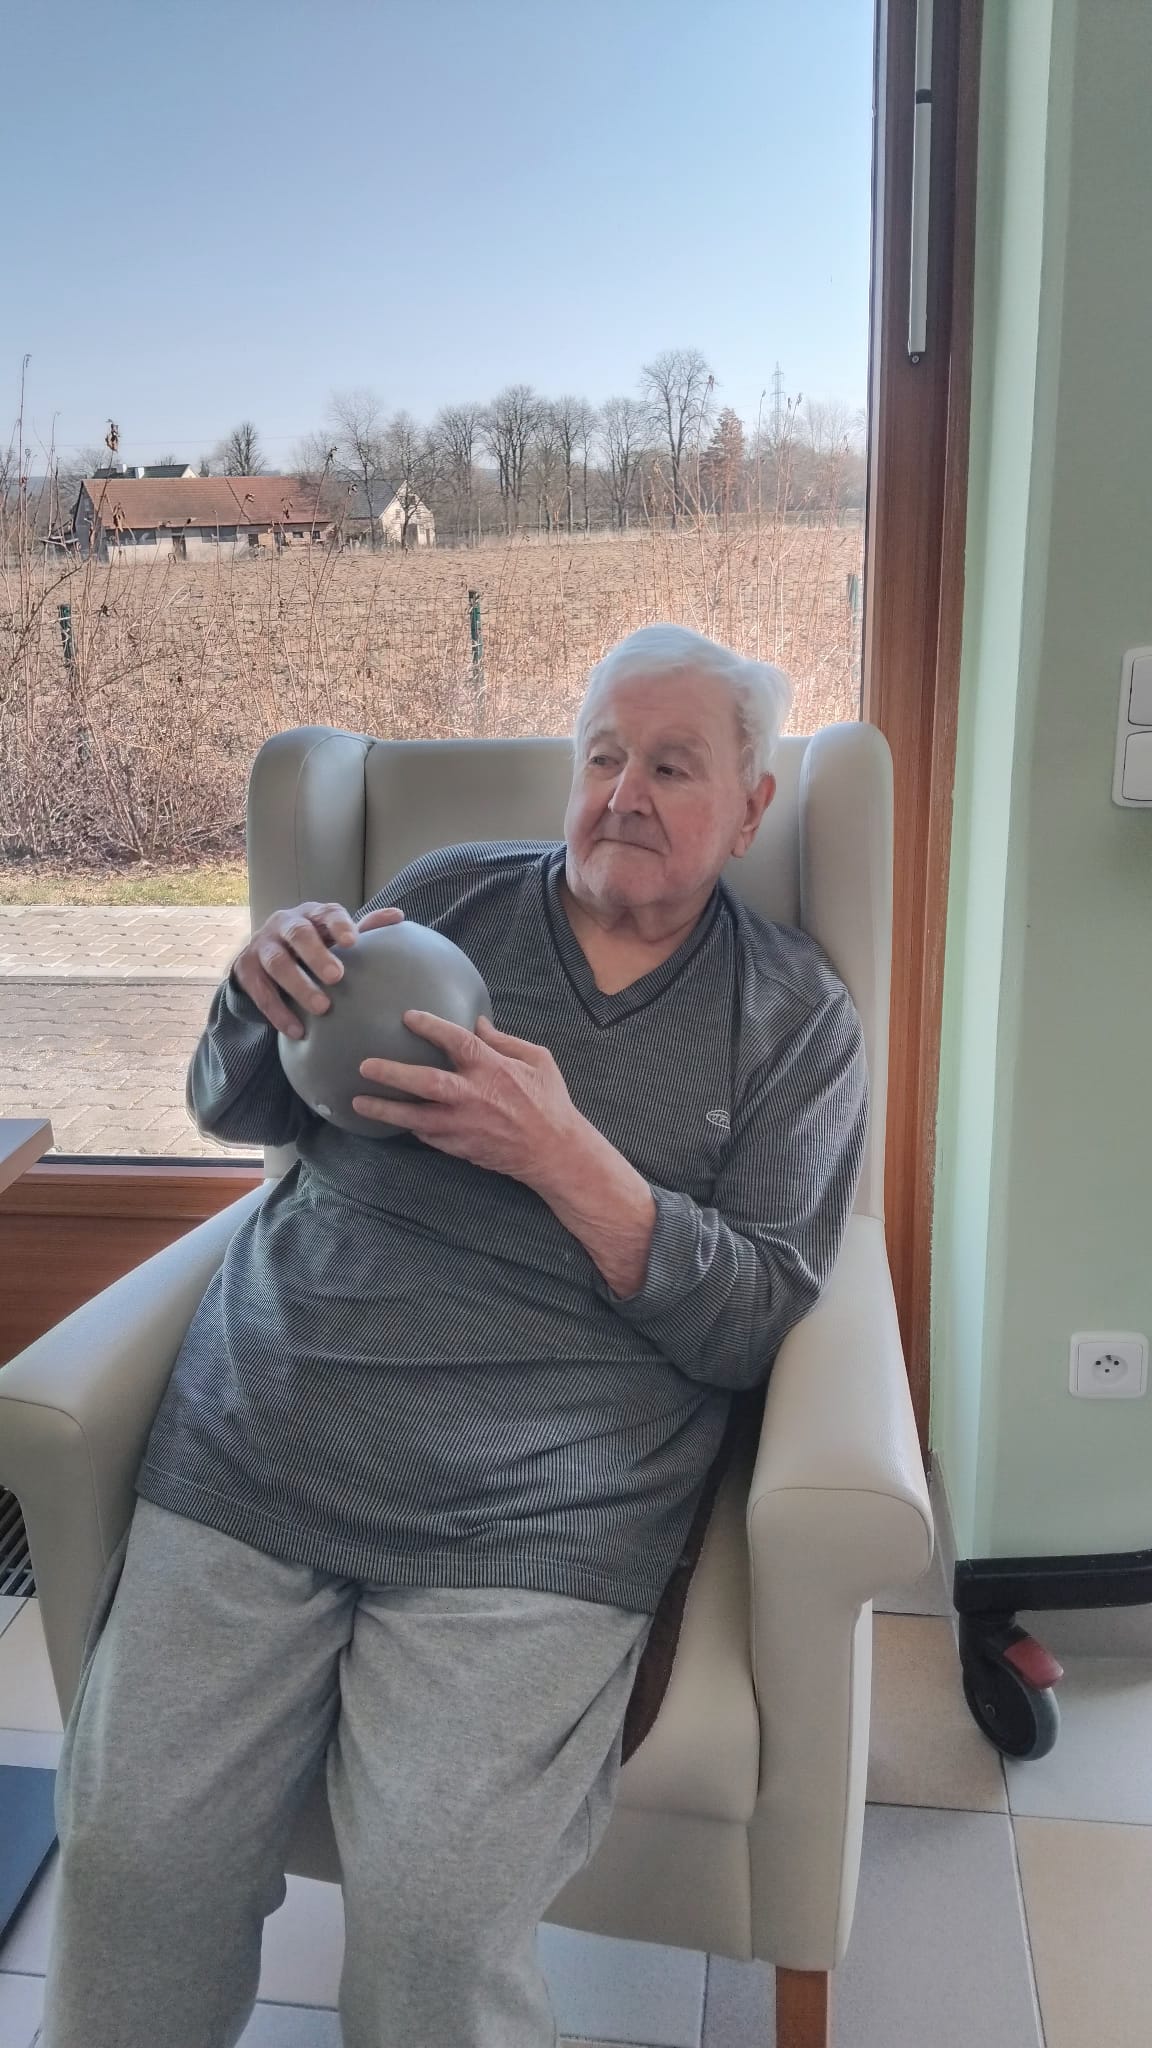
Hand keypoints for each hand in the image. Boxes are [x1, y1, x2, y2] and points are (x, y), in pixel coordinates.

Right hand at [230, 901, 404, 1036]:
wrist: (263, 953)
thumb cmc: (313, 943)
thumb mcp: (335, 934)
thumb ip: (365, 928)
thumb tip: (398, 916)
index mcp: (311, 914)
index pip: (326, 913)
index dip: (339, 925)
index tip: (353, 942)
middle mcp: (284, 925)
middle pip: (298, 935)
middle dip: (317, 955)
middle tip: (337, 977)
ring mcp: (262, 946)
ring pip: (278, 963)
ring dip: (299, 986)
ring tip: (322, 1008)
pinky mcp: (246, 970)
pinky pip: (261, 993)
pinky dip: (279, 1013)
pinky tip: (297, 1031)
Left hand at [353, 1013, 582, 1181]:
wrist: (553, 1151)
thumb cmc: (549, 1101)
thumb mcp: (538, 1060)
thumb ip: (505, 1041)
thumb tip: (478, 1024)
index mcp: (494, 1069)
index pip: (457, 1041)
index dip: (431, 1027)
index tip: (408, 1017)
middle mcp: (475, 1096)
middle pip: (426, 1082)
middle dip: (393, 1073)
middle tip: (365, 1066)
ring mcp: (465, 1125)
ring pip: (416, 1117)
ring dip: (386, 1109)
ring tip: (358, 1103)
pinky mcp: (461, 1147)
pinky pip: (427, 1136)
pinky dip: (409, 1127)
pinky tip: (392, 1119)